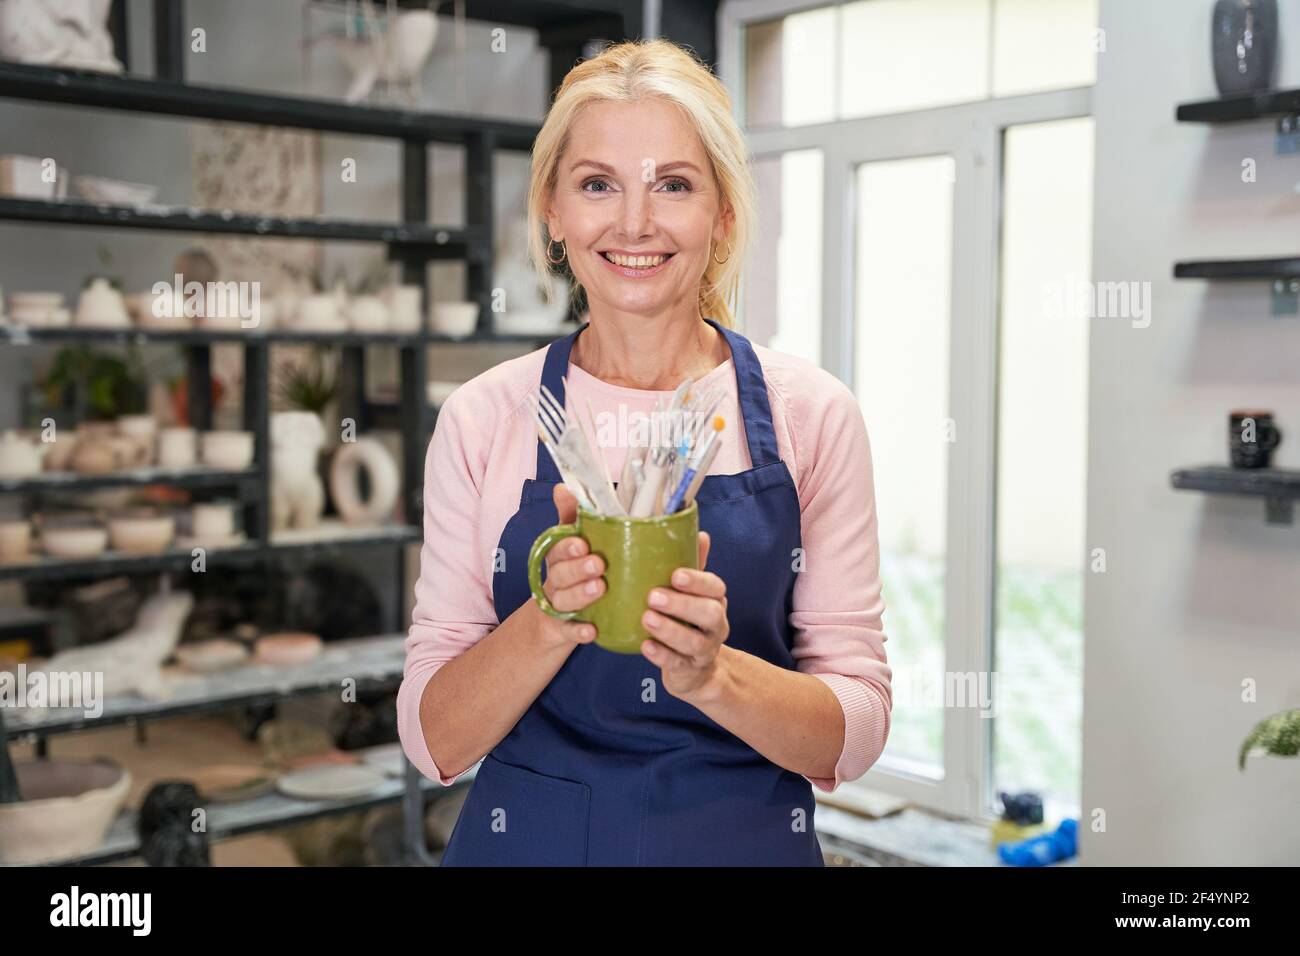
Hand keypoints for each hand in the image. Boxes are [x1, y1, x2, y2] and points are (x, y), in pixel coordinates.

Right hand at [534, 483, 603, 649]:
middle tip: (598, 564)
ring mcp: (557, 606)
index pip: (558, 549)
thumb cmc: (570, 573)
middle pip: (560, 574)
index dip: (568, 546)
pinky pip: (568, 632)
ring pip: (564, 601)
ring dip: (580, 595)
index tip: (582, 542)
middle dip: (578, 569)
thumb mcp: (569, 546)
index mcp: (558, 558)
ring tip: (599, 589)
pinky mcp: (562, 631)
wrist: (550, 621)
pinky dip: (578, 632)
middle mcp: (555, 581)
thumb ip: (569, 517)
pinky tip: (591, 631)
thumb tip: (562, 487)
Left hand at [640, 531, 727, 699]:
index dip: (698, 581)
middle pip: (710, 614)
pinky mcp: (690, 670)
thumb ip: (693, 565)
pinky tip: (645, 646)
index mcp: (715, 600)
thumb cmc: (687, 620)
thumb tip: (700, 532)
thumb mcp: (692, 592)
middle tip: (653, 596)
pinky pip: (679, 664)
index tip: (676, 575)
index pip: (715, 587)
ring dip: (670, 630)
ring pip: (696, 642)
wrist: (694, 669)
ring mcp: (705, 650)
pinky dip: (662, 656)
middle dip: (683, 604)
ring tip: (646, 618)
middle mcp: (716, 625)